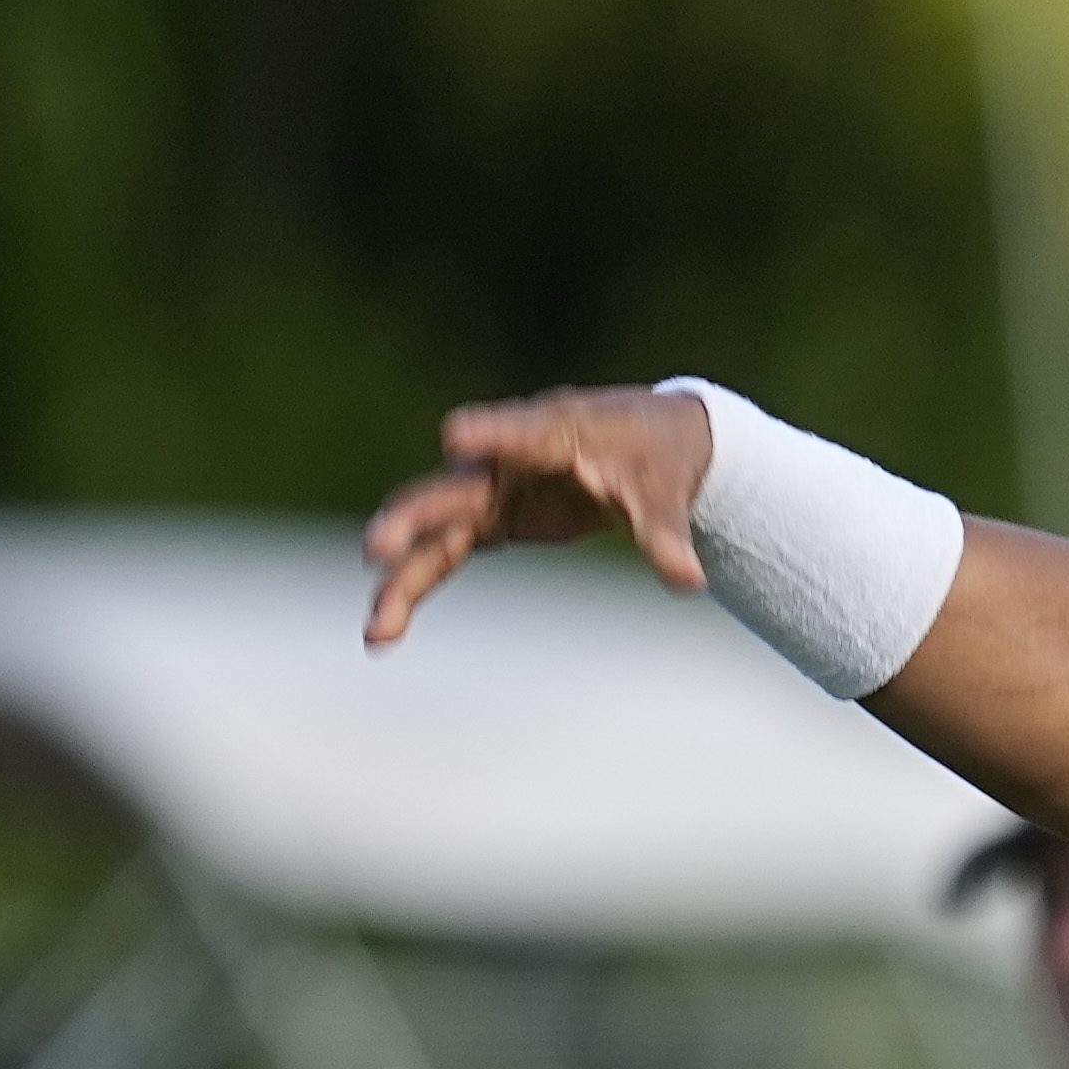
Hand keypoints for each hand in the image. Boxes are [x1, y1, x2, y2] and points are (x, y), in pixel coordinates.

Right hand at [362, 385, 715, 646]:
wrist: (648, 444)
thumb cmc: (654, 456)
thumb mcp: (665, 495)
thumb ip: (664, 535)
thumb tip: (691, 581)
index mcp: (555, 433)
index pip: (521, 433)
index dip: (492, 434)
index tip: (455, 435)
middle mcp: (506, 460)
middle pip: (453, 490)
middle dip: (415, 518)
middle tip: (380, 546)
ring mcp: (490, 491)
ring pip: (436, 532)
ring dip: (404, 576)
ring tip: (378, 629)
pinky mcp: (489, 519)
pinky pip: (444, 555)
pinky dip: (415, 588)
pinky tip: (382, 635)